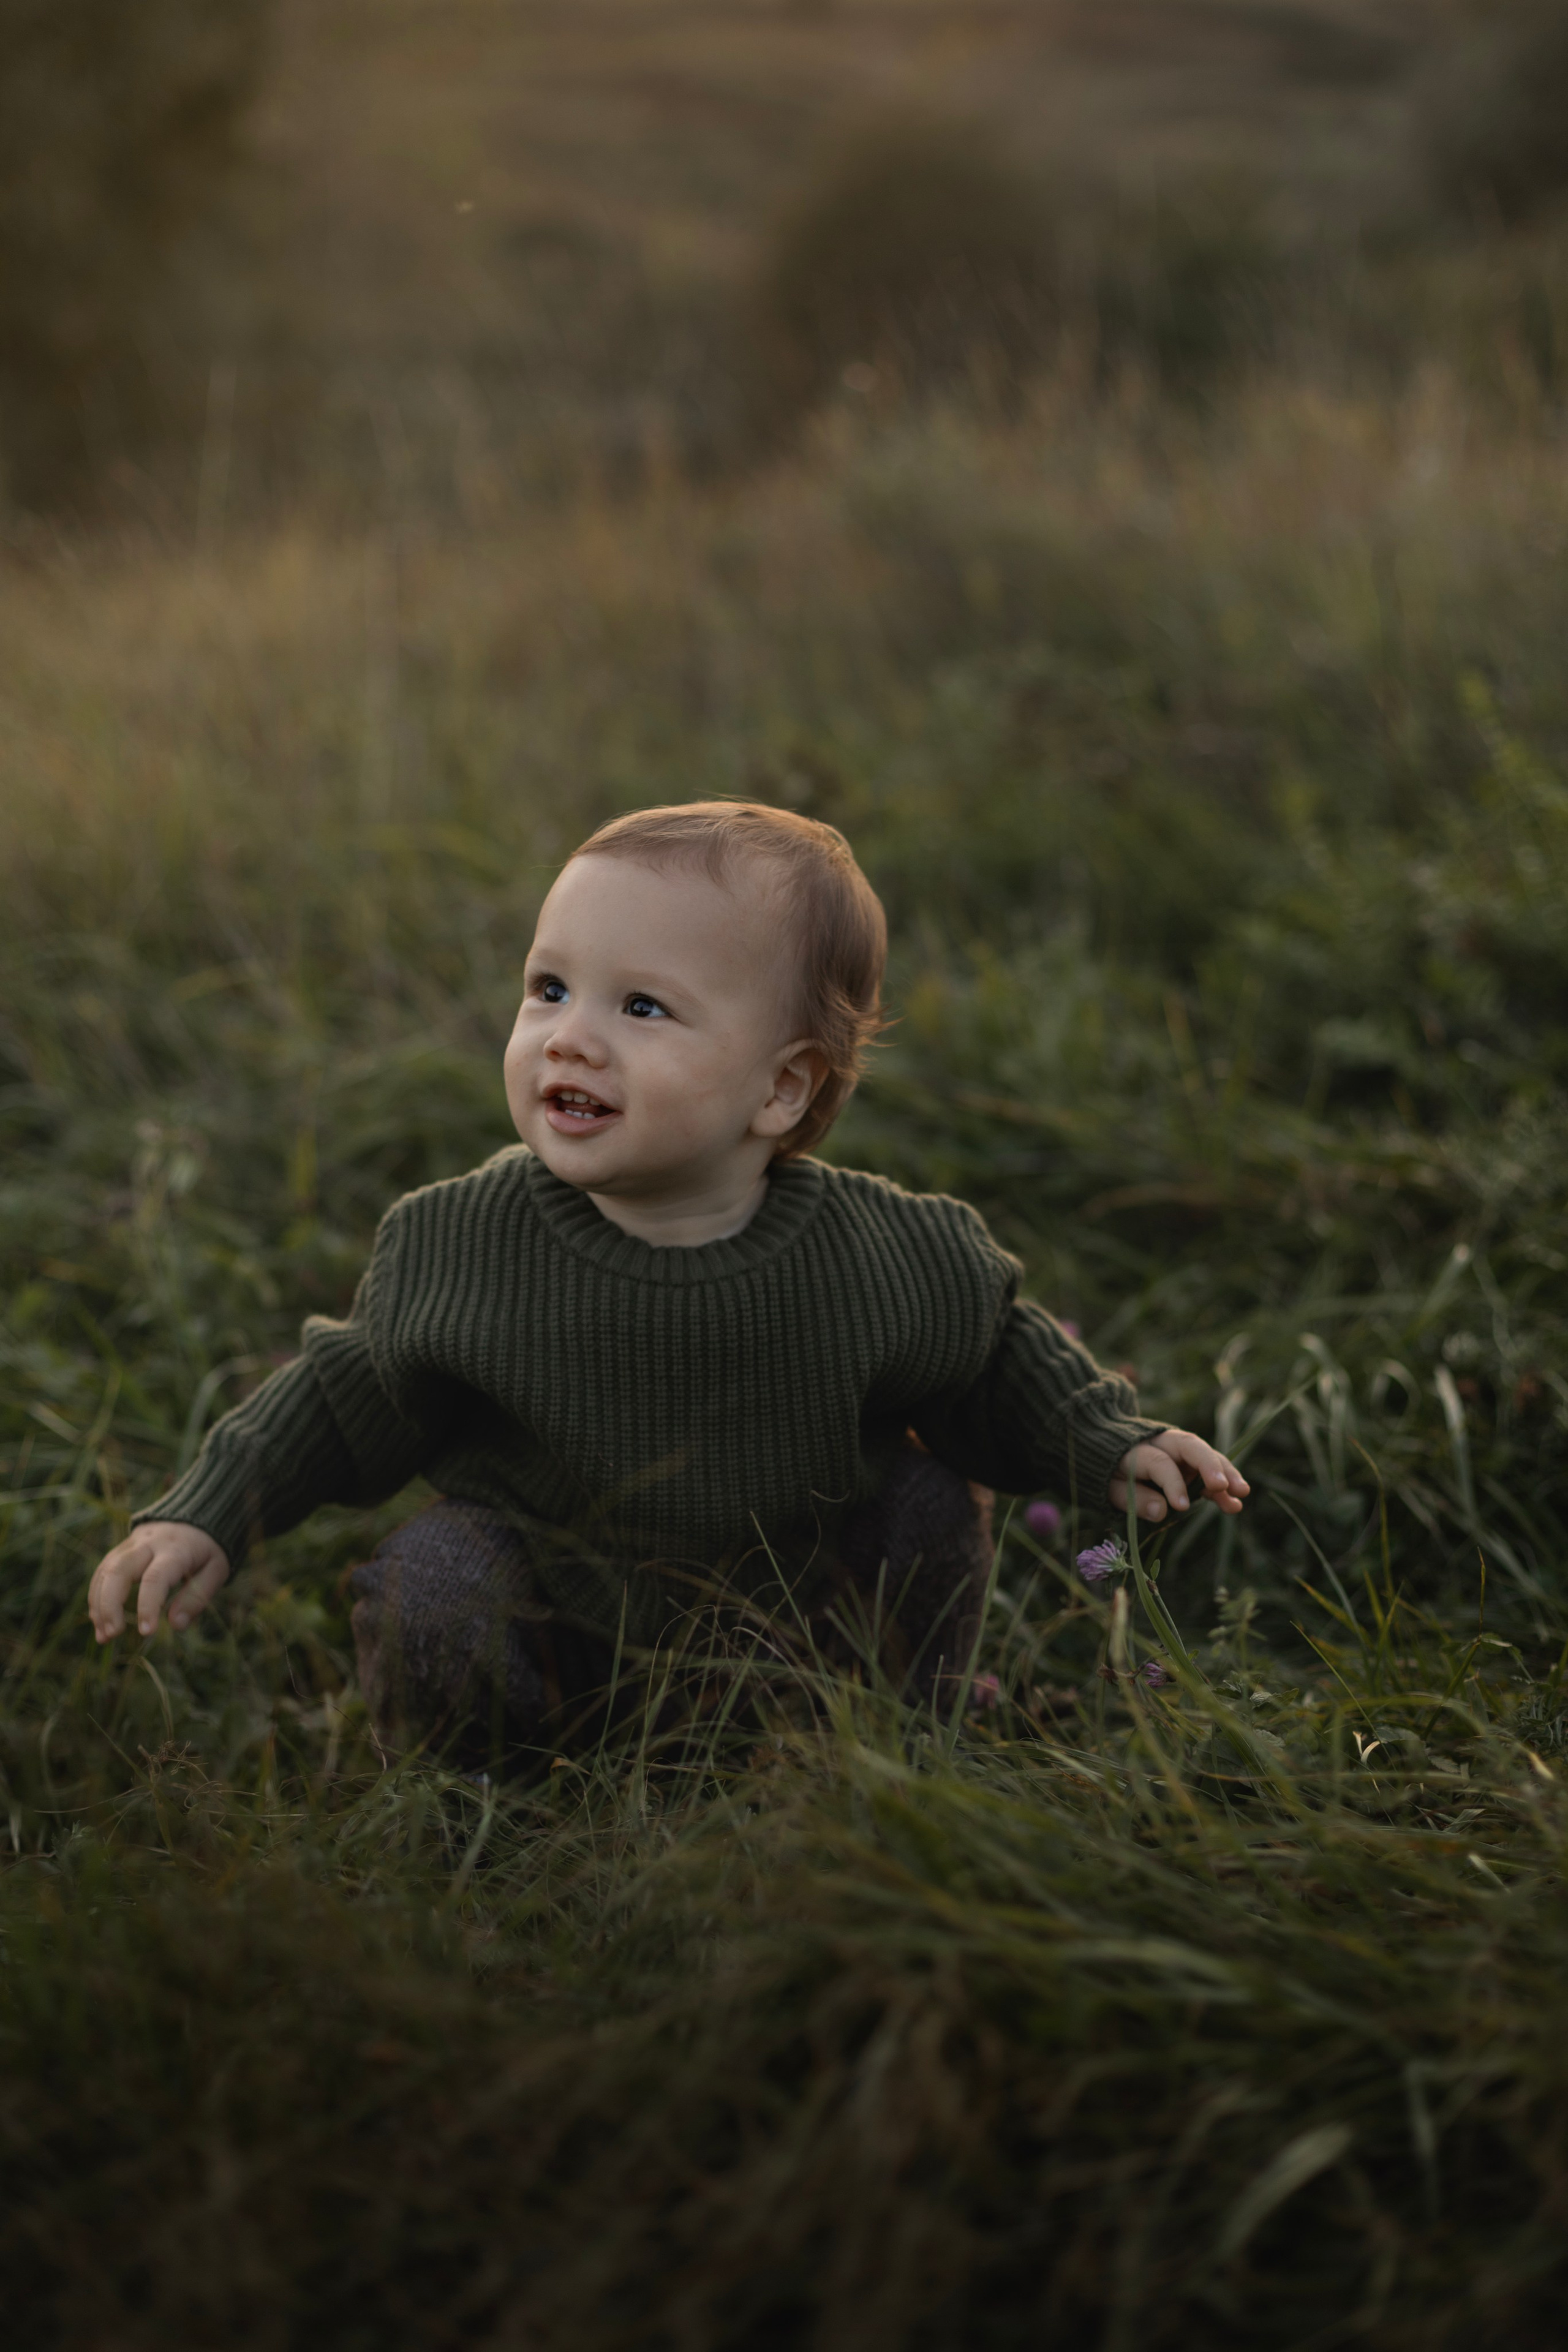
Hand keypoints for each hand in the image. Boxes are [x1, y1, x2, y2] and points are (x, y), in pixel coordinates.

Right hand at [88, 1521, 230, 1643]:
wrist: (193, 1517)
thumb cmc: (207, 1549)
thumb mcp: (216, 1569)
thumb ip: (197, 1597)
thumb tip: (176, 1625)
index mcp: (176, 1549)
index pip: (155, 1578)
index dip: (147, 1606)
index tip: (146, 1633)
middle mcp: (149, 1544)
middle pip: (119, 1570)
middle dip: (110, 1605)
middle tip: (112, 1635)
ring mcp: (131, 1544)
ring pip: (106, 1571)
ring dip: (98, 1605)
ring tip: (104, 1636)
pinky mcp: (120, 1549)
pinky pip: (102, 1571)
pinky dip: (96, 1597)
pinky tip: (99, 1620)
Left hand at [1110, 1429, 1248, 1523]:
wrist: (1110, 1449)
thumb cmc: (1110, 1474)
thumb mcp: (1112, 1489)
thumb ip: (1135, 1499)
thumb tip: (1162, 1511)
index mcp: (1136, 1449)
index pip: (1159, 1462)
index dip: (1172, 1483)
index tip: (1181, 1506)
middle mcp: (1162, 1442)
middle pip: (1190, 1446)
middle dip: (1209, 1464)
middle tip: (1224, 1485)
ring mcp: (1179, 1449)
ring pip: (1206, 1454)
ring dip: (1226, 1473)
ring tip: (1242, 1493)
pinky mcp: (1191, 1460)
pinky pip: (1209, 1469)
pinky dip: (1223, 1484)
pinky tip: (1235, 1502)